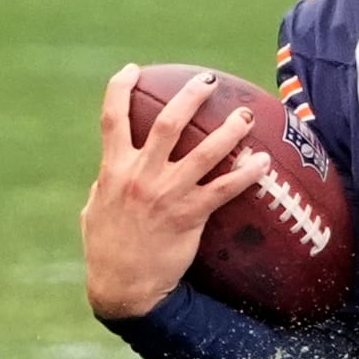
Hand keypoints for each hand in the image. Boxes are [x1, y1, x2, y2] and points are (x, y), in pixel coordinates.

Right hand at [82, 64, 269, 319]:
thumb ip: (106, 183)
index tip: (133, 69)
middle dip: (190, 96)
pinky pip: (225, 189)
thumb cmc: (106, 249)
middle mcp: (141, 176)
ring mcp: (166, 194)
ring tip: (245, 114)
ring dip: (229, 129)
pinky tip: (263, 162)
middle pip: (168, 123)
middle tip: (209, 80)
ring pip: (204, 151)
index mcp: (113, 170)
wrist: (123, 289)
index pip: (113, 119)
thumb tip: (113, 167)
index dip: (120, 89)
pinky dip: (246, 174)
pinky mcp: (189, 215)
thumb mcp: (95, 209)